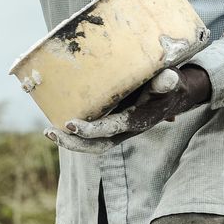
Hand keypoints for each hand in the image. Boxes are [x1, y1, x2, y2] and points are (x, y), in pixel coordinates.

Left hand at [43, 65, 211, 153]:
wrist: (175, 93)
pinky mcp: (111, 125)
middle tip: (50, 132)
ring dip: (70, 142)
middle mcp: (126, 131)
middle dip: (73, 143)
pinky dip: (73, 133)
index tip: (70, 124)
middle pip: (97, 146)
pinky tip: (55, 121)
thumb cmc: (170, 83)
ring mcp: (118, 131)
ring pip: (92, 144)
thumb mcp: (171, 80)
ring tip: (48, 132)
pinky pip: (91, 135)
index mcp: (138, 121)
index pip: (112, 129)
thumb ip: (166, 81)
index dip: (91, 130)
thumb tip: (167, 78)